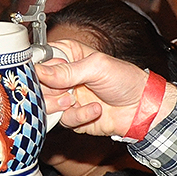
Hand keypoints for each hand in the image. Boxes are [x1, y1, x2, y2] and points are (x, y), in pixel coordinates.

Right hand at [36, 40, 175, 136]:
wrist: (141, 107)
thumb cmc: (125, 79)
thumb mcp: (98, 67)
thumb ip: (68, 70)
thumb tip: (40, 71)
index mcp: (69, 55)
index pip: (40, 58)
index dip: (36, 67)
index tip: (38, 75)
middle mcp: (64, 76)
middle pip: (36, 84)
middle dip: (48, 90)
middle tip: (64, 92)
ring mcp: (66, 97)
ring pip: (45, 104)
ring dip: (60, 104)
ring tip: (75, 101)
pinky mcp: (71, 116)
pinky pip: (63, 120)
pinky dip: (79, 116)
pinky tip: (95, 110)